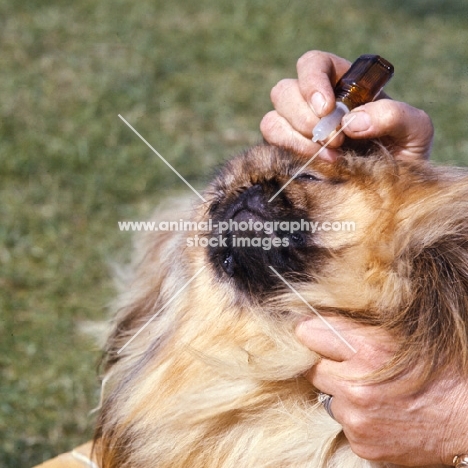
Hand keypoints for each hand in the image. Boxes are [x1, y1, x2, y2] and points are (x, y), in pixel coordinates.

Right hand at [260, 50, 433, 161]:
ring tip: (329, 155)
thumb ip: (395, 115)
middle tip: (335, 140)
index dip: (312, 81)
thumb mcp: (416, 130)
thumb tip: (352, 121)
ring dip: (295, 137)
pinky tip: (319, 164)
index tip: (327, 108)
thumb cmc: (405, 153)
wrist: (393, 188)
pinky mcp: (289, 153)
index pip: (312, 64)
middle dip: (305, 117)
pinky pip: (272, 145)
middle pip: (284, 91)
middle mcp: (314, 103)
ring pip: (272, 120)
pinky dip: (290, 153)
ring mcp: (298, 129)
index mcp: (342, 83)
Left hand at [296, 316, 467, 465]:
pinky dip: (353, 417)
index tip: (312, 333)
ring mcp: (356, 419)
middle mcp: (355, 386)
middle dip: (324, 364)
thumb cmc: (441, 373)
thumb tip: (319, 319)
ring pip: (326, 398)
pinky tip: (378, 412)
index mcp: (366, 350)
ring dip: (339, 393)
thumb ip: (355, 327)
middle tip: (347, 364)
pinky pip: (342, 423)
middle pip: (311, 368)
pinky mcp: (361, 444)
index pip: (307, 332)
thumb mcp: (399, 337)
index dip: (310, 332)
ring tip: (369, 390)